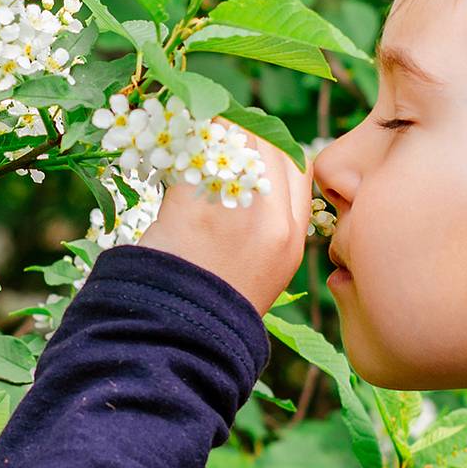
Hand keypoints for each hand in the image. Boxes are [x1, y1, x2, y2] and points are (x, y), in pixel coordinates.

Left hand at [135, 124, 314, 315]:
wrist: (179, 336)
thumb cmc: (212, 310)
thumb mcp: (261, 277)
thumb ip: (265, 232)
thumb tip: (249, 188)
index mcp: (292, 239)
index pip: (299, 168)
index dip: (274, 151)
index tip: (248, 149)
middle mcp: (273, 220)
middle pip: (269, 145)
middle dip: (242, 131)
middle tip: (212, 134)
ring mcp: (234, 209)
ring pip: (233, 137)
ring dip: (210, 131)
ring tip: (189, 140)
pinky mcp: (193, 202)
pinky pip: (191, 152)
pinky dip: (178, 146)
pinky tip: (166, 155)